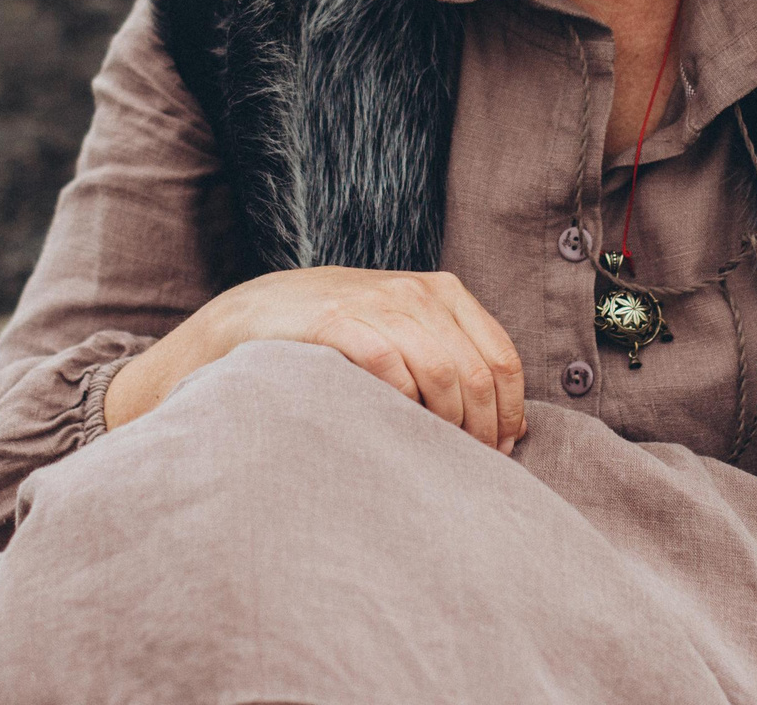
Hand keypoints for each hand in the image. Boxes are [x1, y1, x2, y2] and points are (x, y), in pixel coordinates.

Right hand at [102, 267, 526, 453]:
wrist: (248, 321)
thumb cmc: (333, 339)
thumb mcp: (398, 332)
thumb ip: (446, 359)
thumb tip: (506, 427)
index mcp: (440, 292)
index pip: (501, 357)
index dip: (508, 411)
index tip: (498, 450)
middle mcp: (413, 292)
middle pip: (476, 372)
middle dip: (479, 428)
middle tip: (466, 464)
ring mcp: (374, 303)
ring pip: (440, 373)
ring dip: (444, 425)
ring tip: (432, 454)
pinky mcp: (336, 322)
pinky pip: (389, 367)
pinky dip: (400, 403)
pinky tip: (390, 425)